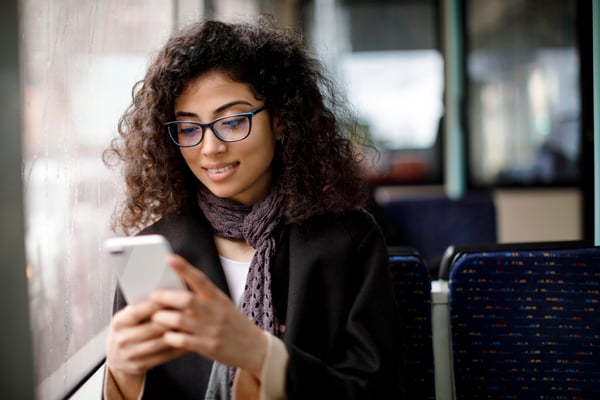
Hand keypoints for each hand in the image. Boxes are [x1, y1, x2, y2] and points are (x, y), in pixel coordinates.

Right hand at [105, 299, 184, 394]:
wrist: (117, 358)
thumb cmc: (126, 332)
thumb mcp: (126, 318)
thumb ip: (141, 308)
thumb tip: (165, 294)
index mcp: (118, 323)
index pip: (137, 312)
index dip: (155, 305)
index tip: (171, 298)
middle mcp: (122, 339)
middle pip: (152, 328)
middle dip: (172, 319)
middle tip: (189, 311)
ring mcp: (130, 354)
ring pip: (159, 343)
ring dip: (178, 334)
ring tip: (191, 325)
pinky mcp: (140, 365)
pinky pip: (163, 356)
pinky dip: (177, 348)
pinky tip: (188, 341)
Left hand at [150, 254, 267, 377]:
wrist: (255, 348)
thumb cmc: (235, 325)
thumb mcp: (224, 306)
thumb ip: (204, 298)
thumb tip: (177, 290)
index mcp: (219, 298)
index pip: (200, 279)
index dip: (184, 268)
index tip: (169, 258)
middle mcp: (216, 312)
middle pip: (186, 299)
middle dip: (165, 297)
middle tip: (153, 295)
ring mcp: (212, 330)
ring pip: (180, 320)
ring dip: (163, 318)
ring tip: (155, 317)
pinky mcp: (209, 347)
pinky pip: (183, 341)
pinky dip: (170, 337)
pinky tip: (167, 336)